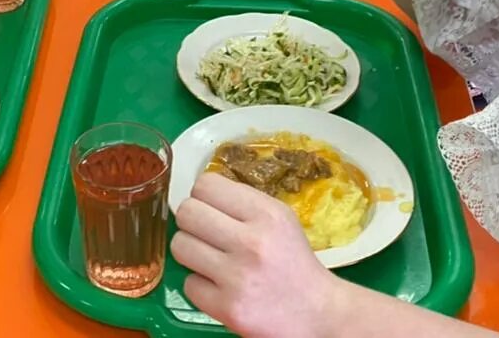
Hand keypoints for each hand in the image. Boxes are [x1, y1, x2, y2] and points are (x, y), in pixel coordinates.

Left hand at [172, 174, 337, 337]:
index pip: (206, 185)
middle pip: (187, 212)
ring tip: (211, 260)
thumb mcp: (280, 219)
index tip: (212, 209)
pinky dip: (201, 286)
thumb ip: (242, 203)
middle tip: (207, 235)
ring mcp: (238, 277)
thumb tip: (198, 194)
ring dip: (191, 253)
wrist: (318, 313)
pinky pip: (188, 284)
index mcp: (266, 213)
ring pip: (180, 246)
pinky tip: (220, 287)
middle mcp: (252, 242)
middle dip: (193, 222)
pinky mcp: (228, 309)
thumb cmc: (293, 262)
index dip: (204, 197)